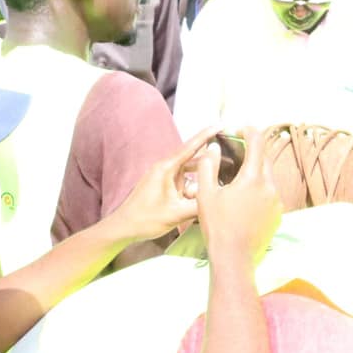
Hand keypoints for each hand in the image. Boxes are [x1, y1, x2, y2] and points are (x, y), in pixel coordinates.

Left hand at [103, 127, 219, 244]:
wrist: (124, 227)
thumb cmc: (145, 219)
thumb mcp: (177, 213)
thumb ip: (199, 205)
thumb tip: (218, 199)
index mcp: (166, 168)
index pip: (190, 147)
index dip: (206, 135)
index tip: (220, 125)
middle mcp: (164, 168)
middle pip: (192, 158)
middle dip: (209, 158)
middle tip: (228, 156)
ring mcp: (163, 177)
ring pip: (188, 171)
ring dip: (201, 175)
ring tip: (218, 178)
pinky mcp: (163, 186)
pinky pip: (183, 180)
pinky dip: (194, 185)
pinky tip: (202, 193)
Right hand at [193, 129, 282, 267]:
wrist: (234, 257)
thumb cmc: (217, 225)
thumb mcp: (205, 194)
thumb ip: (208, 166)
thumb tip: (213, 149)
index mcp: (253, 178)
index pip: (257, 142)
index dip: (248, 131)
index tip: (238, 129)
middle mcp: (270, 187)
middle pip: (265, 158)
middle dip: (252, 151)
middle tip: (236, 150)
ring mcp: (276, 202)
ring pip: (268, 177)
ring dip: (255, 171)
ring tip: (238, 176)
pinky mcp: (278, 214)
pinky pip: (270, 194)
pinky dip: (259, 188)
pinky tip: (244, 198)